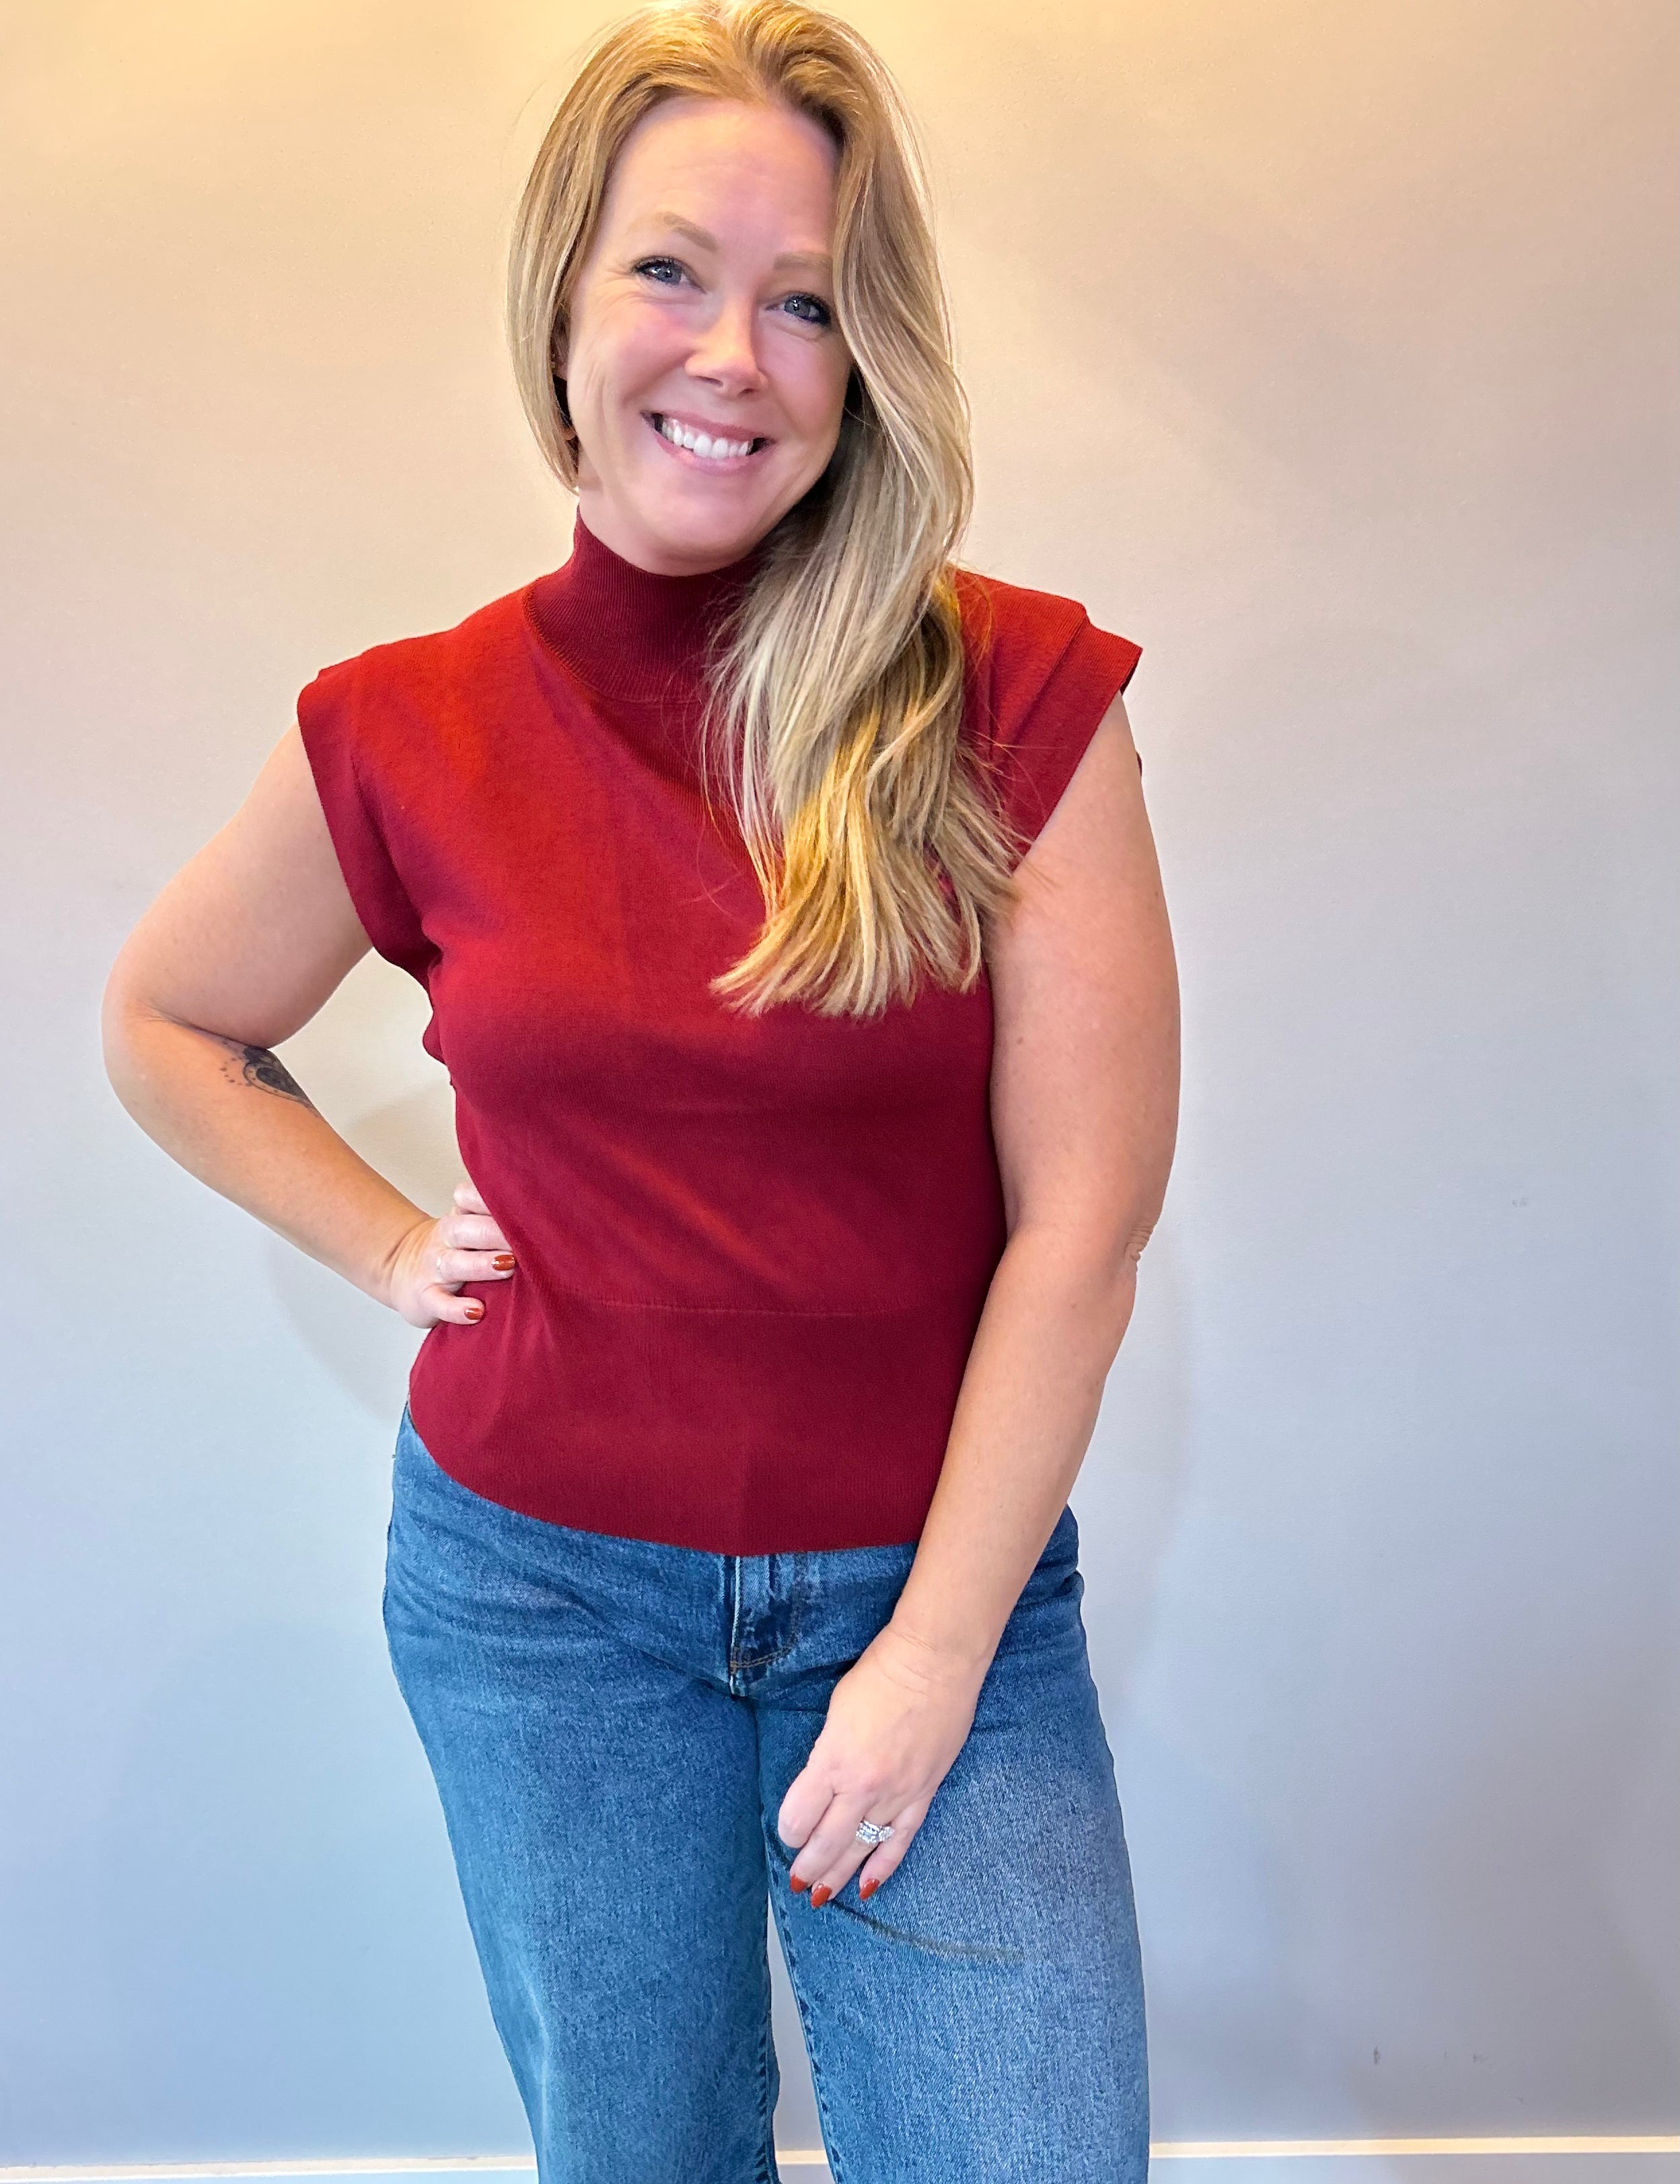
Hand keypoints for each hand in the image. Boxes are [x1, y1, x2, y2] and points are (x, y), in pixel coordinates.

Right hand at [380, 1181, 514, 1328]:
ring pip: (454, 1263)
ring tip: (508, 1267)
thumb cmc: (461, 1252)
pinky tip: (476, 1312)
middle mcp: (446, 1238)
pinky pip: (437, 1302)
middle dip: (494, 1232)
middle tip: (524, 1240)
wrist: (407, 1274)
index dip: (488, 1197)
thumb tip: (558, 1217)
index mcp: (461, 1216)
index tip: (522, 1200)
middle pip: (464, 1228)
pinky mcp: (425, 1297)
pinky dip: (455, 1309)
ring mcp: (434, 1267)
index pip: (467, 1196)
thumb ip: (506, 1222)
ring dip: (482, 1264)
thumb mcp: (475, 1230)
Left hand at [777, 1620, 988, 1905]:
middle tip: (795, 1883)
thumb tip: (823, 1782)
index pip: (800, 1815)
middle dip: (807, 1867)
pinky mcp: (923, 1794)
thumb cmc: (881, 1674)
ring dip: (838, 1876)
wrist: (936, 1662)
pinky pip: (900, 1841)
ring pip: (861, 1849)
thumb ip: (828, 1753)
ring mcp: (896, 1794)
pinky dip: (882, 1867)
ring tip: (819, 1896)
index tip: (788, 1832)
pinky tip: (867, 1888)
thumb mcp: (836, 1711)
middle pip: (827, 1842)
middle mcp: (862, 1786)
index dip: (790, 1829)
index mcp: (833, 1760)